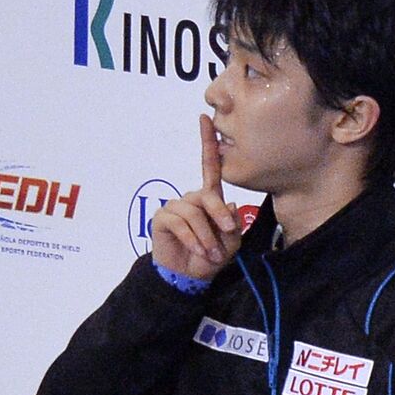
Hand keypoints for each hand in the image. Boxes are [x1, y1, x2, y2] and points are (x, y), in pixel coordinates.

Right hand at [150, 114, 241, 279]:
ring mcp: (175, 207)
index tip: (205, 118)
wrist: (189, 277)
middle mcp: (191, 198)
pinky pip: (180, 223)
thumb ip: (232, 223)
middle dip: (219, 216)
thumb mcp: (231, 242)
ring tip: (210, 252)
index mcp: (208, 198)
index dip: (207, 142)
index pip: (210, 167)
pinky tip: (197, 250)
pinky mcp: (162, 218)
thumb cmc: (210, 257)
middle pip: (208, 196)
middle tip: (228, 235)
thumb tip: (227, 204)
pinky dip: (192, 239)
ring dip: (206, 235)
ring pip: (195, 213)